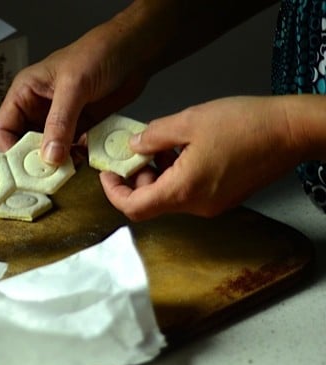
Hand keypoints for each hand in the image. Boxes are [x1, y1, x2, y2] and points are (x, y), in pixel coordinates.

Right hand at [0, 22, 147, 164]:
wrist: (134, 51)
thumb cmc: (98, 53)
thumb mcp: (74, 86)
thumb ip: (60, 122)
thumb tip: (49, 156)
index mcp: (25, 92)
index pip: (4, 128)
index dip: (9, 149)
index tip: (22, 169)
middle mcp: (39, 107)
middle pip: (25, 144)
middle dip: (34, 161)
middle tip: (45, 178)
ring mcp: (60, 119)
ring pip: (49, 150)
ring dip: (57, 164)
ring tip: (66, 174)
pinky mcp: (81, 126)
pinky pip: (72, 150)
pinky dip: (76, 159)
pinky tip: (83, 165)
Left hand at [100, 96, 299, 220]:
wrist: (292, 131)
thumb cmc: (246, 124)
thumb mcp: (189, 121)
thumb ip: (154, 136)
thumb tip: (133, 145)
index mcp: (183, 190)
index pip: (134, 207)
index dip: (114, 192)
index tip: (107, 173)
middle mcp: (196, 206)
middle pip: (150, 203)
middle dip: (136, 179)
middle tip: (137, 152)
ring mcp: (212, 205)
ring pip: (169, 197)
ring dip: (157, 175)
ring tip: (162, 146)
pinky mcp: (223, 198)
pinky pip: (188, 193)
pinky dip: (176, 176)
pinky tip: (182, 151)